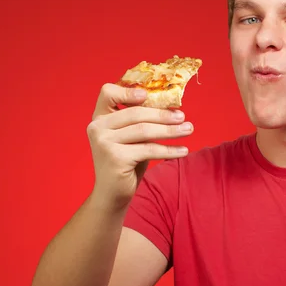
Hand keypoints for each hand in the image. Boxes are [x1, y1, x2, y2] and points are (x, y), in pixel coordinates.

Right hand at [87, 83, 192, 210]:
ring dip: (170, 130)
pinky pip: (149, 149)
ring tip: (188, 130)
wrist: (111, 194)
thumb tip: (172, 107)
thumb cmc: (124, 163)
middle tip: (182, 117)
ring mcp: (104, 143)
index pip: (107, 93)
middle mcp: (97, 128)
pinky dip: (169, 150)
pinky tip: (183, 151)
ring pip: (144, 130)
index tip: (148, 95)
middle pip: (135, 113)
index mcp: (99, 118)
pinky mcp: (116, 158)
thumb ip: (139, 122)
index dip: (127, 91)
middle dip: (162, 114)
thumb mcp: (130, 138)